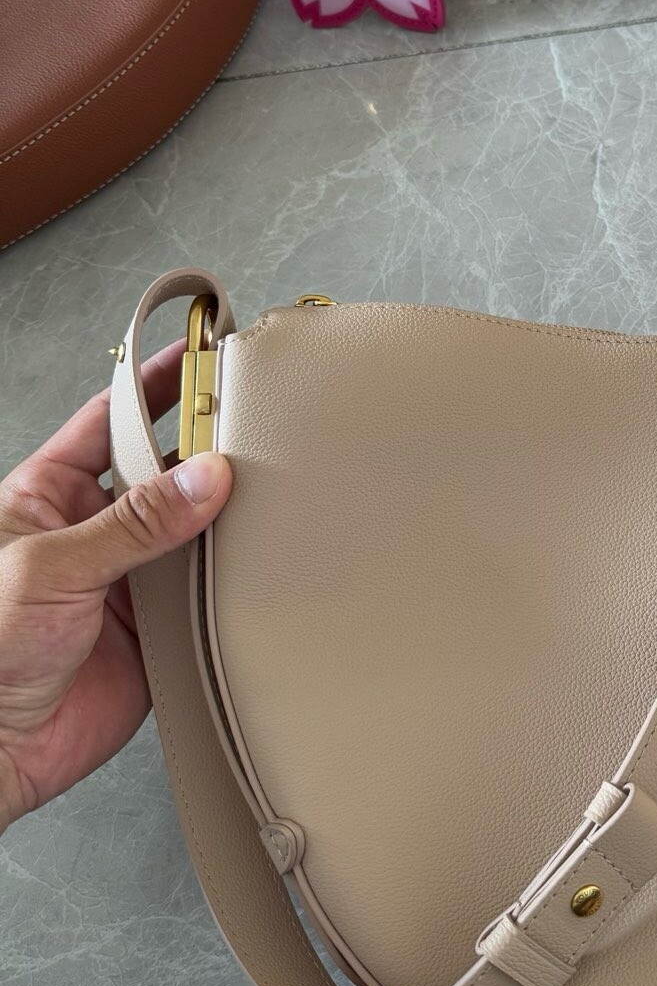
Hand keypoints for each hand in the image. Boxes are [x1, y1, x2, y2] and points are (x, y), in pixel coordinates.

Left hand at [0, 343, 231, 831]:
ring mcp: (129, 580)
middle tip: (263, 421)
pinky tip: (267, 561)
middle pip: (165, 469)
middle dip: (210, 445)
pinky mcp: (160, 634)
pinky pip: (211, 595)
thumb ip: (133, 523)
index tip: (210, 351)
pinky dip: (241, 581)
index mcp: (50, 494)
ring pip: (195, 530)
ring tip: (278, 485)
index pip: (114, 419)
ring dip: (230, 514)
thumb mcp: (50, 567)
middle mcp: (94, 531)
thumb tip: (205, 476)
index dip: (160, 382)